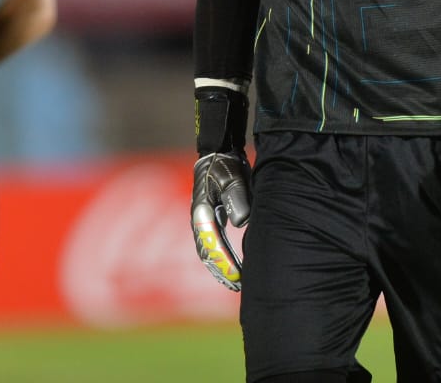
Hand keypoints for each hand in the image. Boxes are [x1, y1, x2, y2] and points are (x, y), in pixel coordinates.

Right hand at [191, 152, 250, 290]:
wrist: (217, 156)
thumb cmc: (225, 167)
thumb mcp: (232, 177)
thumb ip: (236, 197)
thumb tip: (241, 222)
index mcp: (202, 211)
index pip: (212, 242)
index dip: (224, 260)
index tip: (237, 274)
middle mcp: (199, 221)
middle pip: (207, 252)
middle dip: (221, 270)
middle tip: (237, 285)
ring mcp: (202, 223)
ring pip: (208, 252)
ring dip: (219, 269)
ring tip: (234, 284)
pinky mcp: (209, 222)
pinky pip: (212, 246)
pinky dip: (219, 260)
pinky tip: (231, 270)